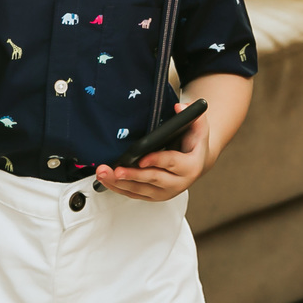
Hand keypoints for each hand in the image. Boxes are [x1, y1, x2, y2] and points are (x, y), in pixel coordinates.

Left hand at [93, 101, 211, 201]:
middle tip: (117, 170)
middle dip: (133, 175)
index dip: (157, 161)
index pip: (172, 163)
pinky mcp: (153, 195)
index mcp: (190, 167)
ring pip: (140, 189)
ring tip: (103, 173)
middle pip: (153, 179)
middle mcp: (178, 183)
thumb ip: (191, 114)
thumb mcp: (198, 126)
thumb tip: (179, 107)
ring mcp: (165, 192)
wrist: (195, 162)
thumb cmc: (193, 142)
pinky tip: (106, 180)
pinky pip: (134, 194)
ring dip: (120, 183)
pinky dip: (118, 188)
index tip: (141, 159)